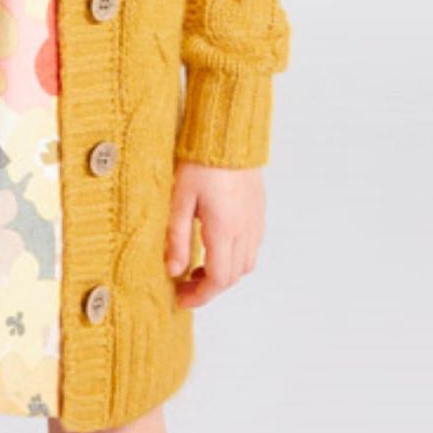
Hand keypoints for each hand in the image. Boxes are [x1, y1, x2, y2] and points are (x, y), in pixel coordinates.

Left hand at [164, 160, 264, 308]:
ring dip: (225, 273)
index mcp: (224, 229)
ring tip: (199, 265)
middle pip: (233, 276)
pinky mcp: (258, 209)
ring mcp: (255, 220)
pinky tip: (216, 245)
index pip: (218, 279)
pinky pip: (252, 245)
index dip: (199, 295)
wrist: (228, 133)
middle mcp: (245, 229)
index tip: (181, 298)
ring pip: (246, 263)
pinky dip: (236, 256)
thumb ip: (176, 237)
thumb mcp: (179, 198)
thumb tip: (173, 271)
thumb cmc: (200, 161)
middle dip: (210, 287)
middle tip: (185, 284)